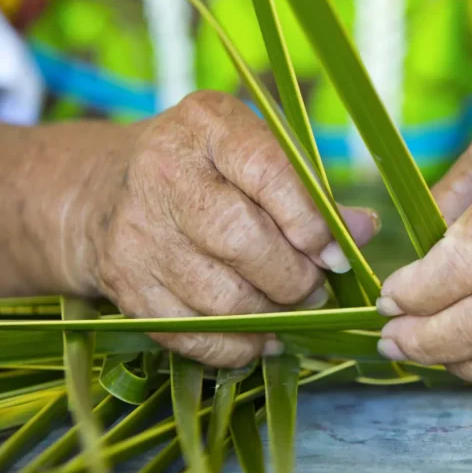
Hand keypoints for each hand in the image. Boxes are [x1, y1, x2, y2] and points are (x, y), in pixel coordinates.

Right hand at [84, 91, 378, 366]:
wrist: (107, 190)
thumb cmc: (205, 169)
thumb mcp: (253, 153)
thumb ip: (309, 189)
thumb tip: (364, 230)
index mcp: (206, 126)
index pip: (267, 171)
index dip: (310, 222)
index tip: (335, 254)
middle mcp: (164, 172)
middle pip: (241, 240)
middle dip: (294, 278)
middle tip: (315, 288)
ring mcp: (138, 232)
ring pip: (220, 297)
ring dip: (271, 316)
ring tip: (291, 308)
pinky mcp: (125, 283)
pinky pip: (192, 334)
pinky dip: (237, 347)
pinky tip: (261, 337)